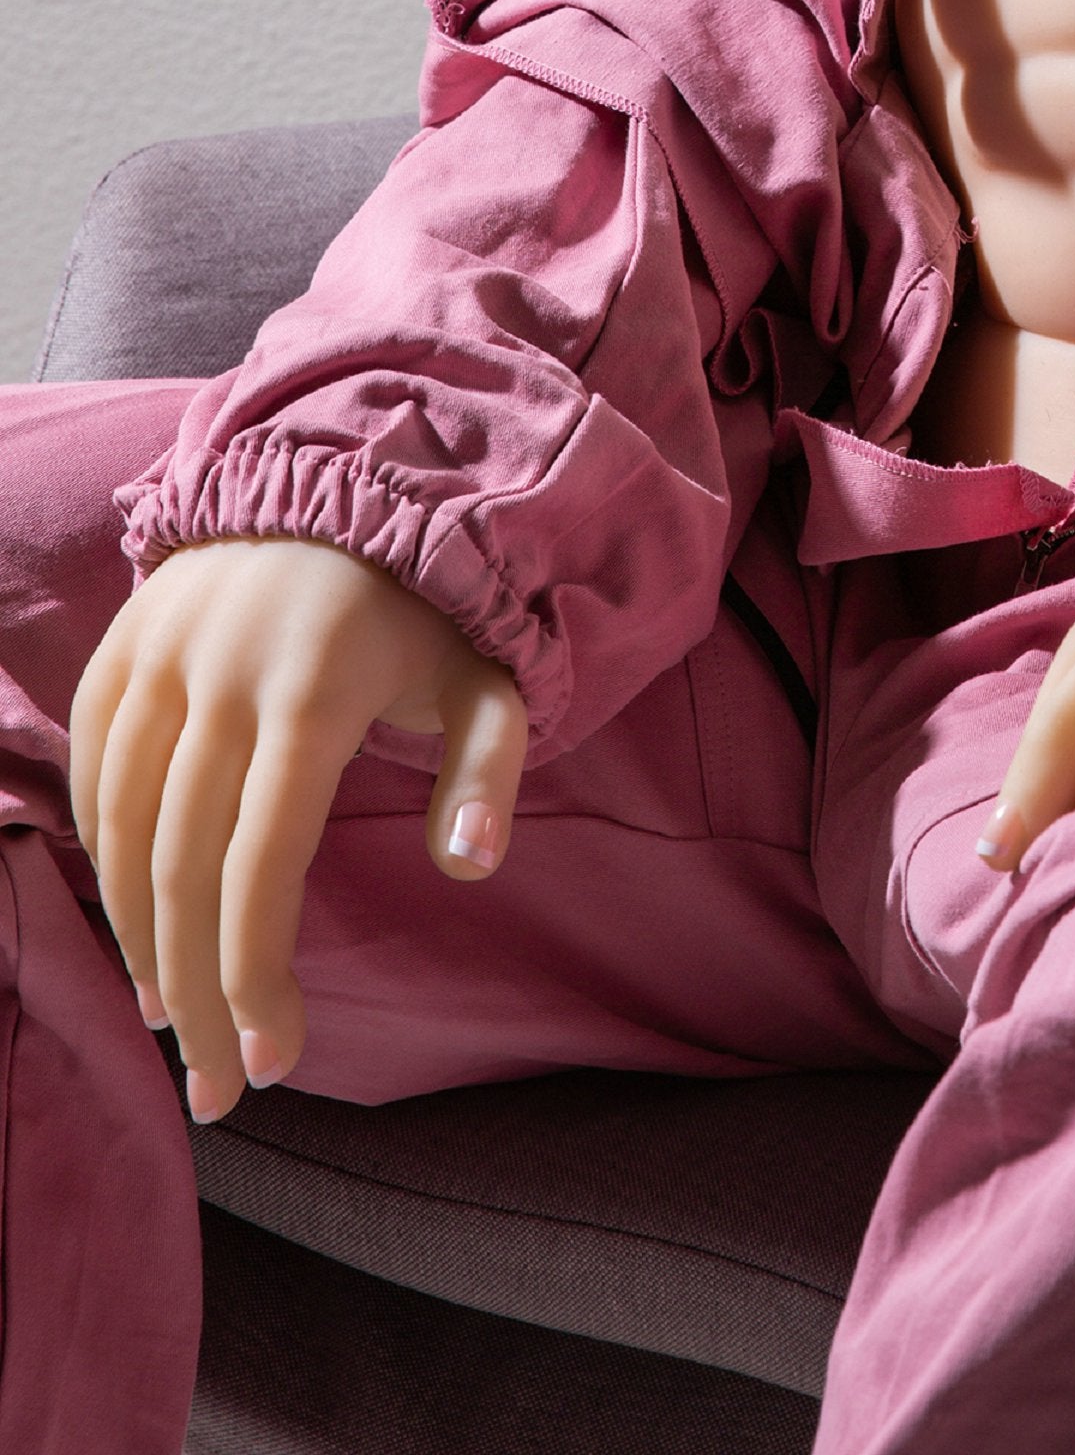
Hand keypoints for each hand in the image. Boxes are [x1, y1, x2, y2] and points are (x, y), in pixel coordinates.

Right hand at [68, 538, 525, 1122]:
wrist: (337, 480)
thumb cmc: (424, 605)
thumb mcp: (486, 673)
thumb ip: (488, 767)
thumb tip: (471, 863)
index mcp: (310, 691)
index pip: (260, 864)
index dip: (255, 972)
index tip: (272, 1062)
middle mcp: (216, 679)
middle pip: (180, 869)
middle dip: (196, 992)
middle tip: (218, 1087)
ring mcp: (156, 662)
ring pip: (121, 835)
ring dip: (140, 945)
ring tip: (175, 1025)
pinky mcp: (119, 654)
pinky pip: (92, 780)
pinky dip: (104, 868)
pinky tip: (136, 934)